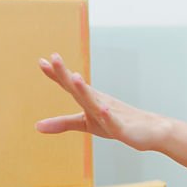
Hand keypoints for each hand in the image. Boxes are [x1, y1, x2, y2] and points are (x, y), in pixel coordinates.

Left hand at [35, 53, 170, 151]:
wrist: (150, 130)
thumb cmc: (117, 124)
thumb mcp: (86, 124)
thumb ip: (63, 123)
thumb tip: (36, 126)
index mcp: (90, 99)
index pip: (70, 85)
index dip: (56, 74)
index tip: (42, 61)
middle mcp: (99, 101)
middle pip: (79, 88)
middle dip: (66, 74)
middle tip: (54, 57)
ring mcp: (111, 113)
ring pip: (96, 101)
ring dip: (85, 89)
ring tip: (75, 77)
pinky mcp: (122, 127)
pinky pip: (114, 121)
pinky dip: (108, 114)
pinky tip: (103, 108)